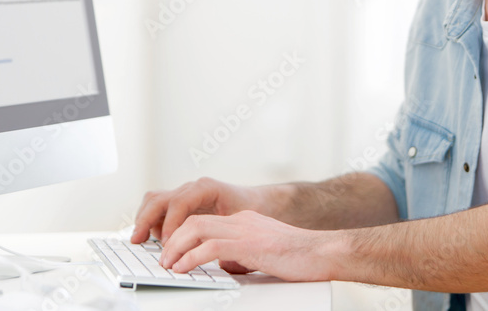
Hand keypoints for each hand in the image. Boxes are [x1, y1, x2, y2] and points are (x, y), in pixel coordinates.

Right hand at [131, 177, 262, 243]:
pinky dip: (150, 221)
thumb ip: (223, 230)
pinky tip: (152, 239)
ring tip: (139, 240)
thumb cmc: (251, 209)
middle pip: (159, 198)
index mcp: (206, 188)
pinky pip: (157, 208)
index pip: (180, 201)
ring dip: (144, 219)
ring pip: (153, 200)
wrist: (256, 201)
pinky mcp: (179, 204)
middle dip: (146, 219)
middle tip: (138, 240)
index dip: (171, 222)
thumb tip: (206, 249)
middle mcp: (191, 188)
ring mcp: (183, 194)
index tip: (167, 242)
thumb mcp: (241, 219)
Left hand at [159, 210, 339, 280]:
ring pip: (198, 229)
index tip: (170, 250)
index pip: (204, 220)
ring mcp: (245, 230)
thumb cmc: (300, 257)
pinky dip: (191, 257)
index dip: (182, 234)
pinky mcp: (250, 244)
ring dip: (176, 247)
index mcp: (244, 221)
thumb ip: (241, 254)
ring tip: (167, 264)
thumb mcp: (262, 253)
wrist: (324, 252)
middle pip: (195, 220)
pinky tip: (183, 267)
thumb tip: (224, 265)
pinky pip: (211, 247)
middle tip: (162, 258)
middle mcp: (241, 221)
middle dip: (172, 238)